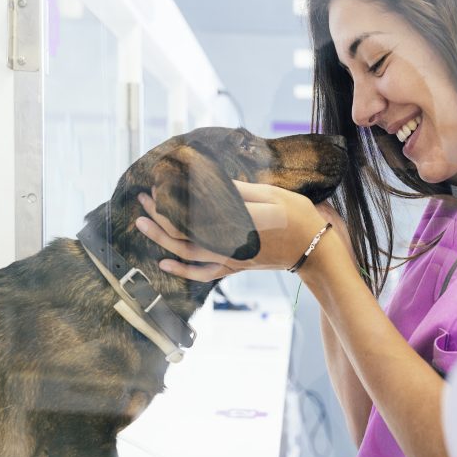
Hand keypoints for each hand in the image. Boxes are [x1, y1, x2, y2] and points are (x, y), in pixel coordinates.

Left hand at [135, 180, 334, 281]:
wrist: (314, 250)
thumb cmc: (297, 217)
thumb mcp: (272, 195)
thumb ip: (239, 191)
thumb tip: (211, 183)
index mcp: (235, 222)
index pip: (193, 212)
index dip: (171, 200)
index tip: (158, 184)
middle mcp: (228, 243)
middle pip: (182, 232)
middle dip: (158, 216)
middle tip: (142, 199)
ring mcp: (230, 259)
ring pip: (186, 253)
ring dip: (161, 239)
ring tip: (142, 223)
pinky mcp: (235, 267)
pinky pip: (203, 273)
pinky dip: (182, 270)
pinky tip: (164, 264)